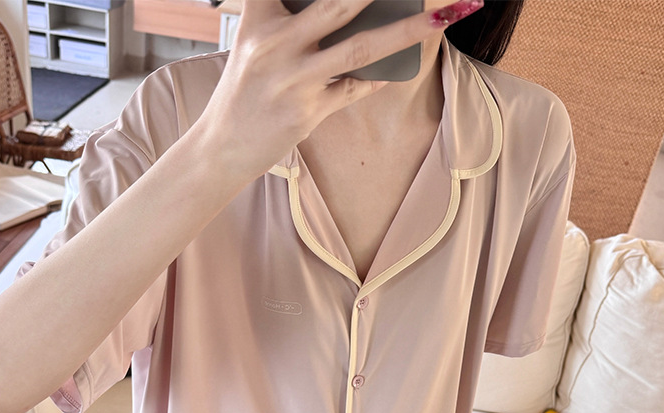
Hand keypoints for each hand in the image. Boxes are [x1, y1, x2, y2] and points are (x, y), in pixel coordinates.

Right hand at [198, 0, 469, 182]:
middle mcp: (275, 42)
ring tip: (443, 15)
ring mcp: (293, 79)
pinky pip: (355, 88)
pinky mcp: (307, 112)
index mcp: (259, 15)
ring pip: (359, 47)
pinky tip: (405, 64)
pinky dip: (380, 76)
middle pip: (340, 3)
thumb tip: (354, 8)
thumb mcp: (256, 39)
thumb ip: (292, 16)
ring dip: (406, 30)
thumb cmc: (245, 89)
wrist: (221, 147)